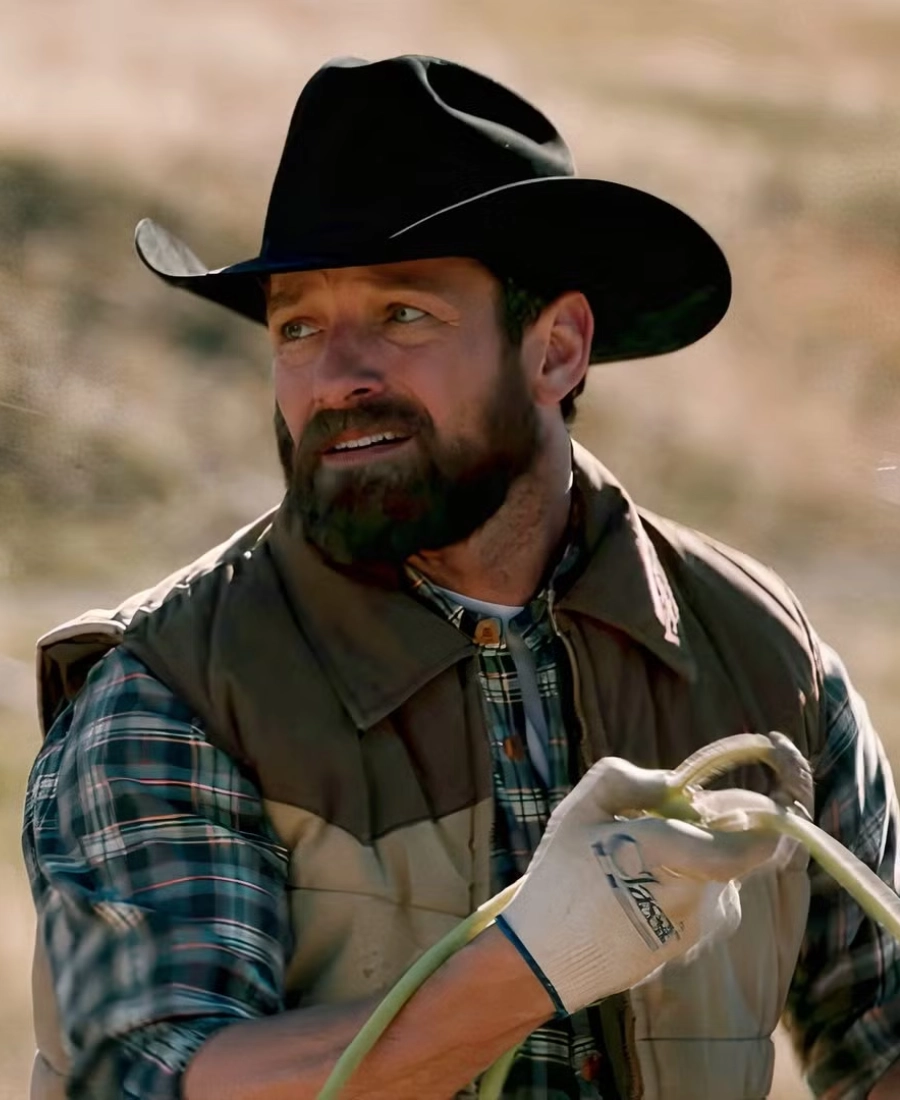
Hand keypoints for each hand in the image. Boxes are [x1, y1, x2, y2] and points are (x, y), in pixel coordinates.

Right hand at [496, 755, 780, 1015]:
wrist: (546, 958)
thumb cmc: (560, 878)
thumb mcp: (579, 811)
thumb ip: (627, 780)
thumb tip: (673, 783)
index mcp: (665, 851)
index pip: (746, 843)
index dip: (764, 825)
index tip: (767, 808)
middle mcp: (690, 894)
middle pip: (725, 854)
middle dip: (703, 834)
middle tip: (656, 828)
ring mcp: (689, 927)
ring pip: (710, 880)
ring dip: (689, 866)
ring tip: (632, 867)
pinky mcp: (680, 948)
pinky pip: (694, 907)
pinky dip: (674, 893)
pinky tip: (630, 896)